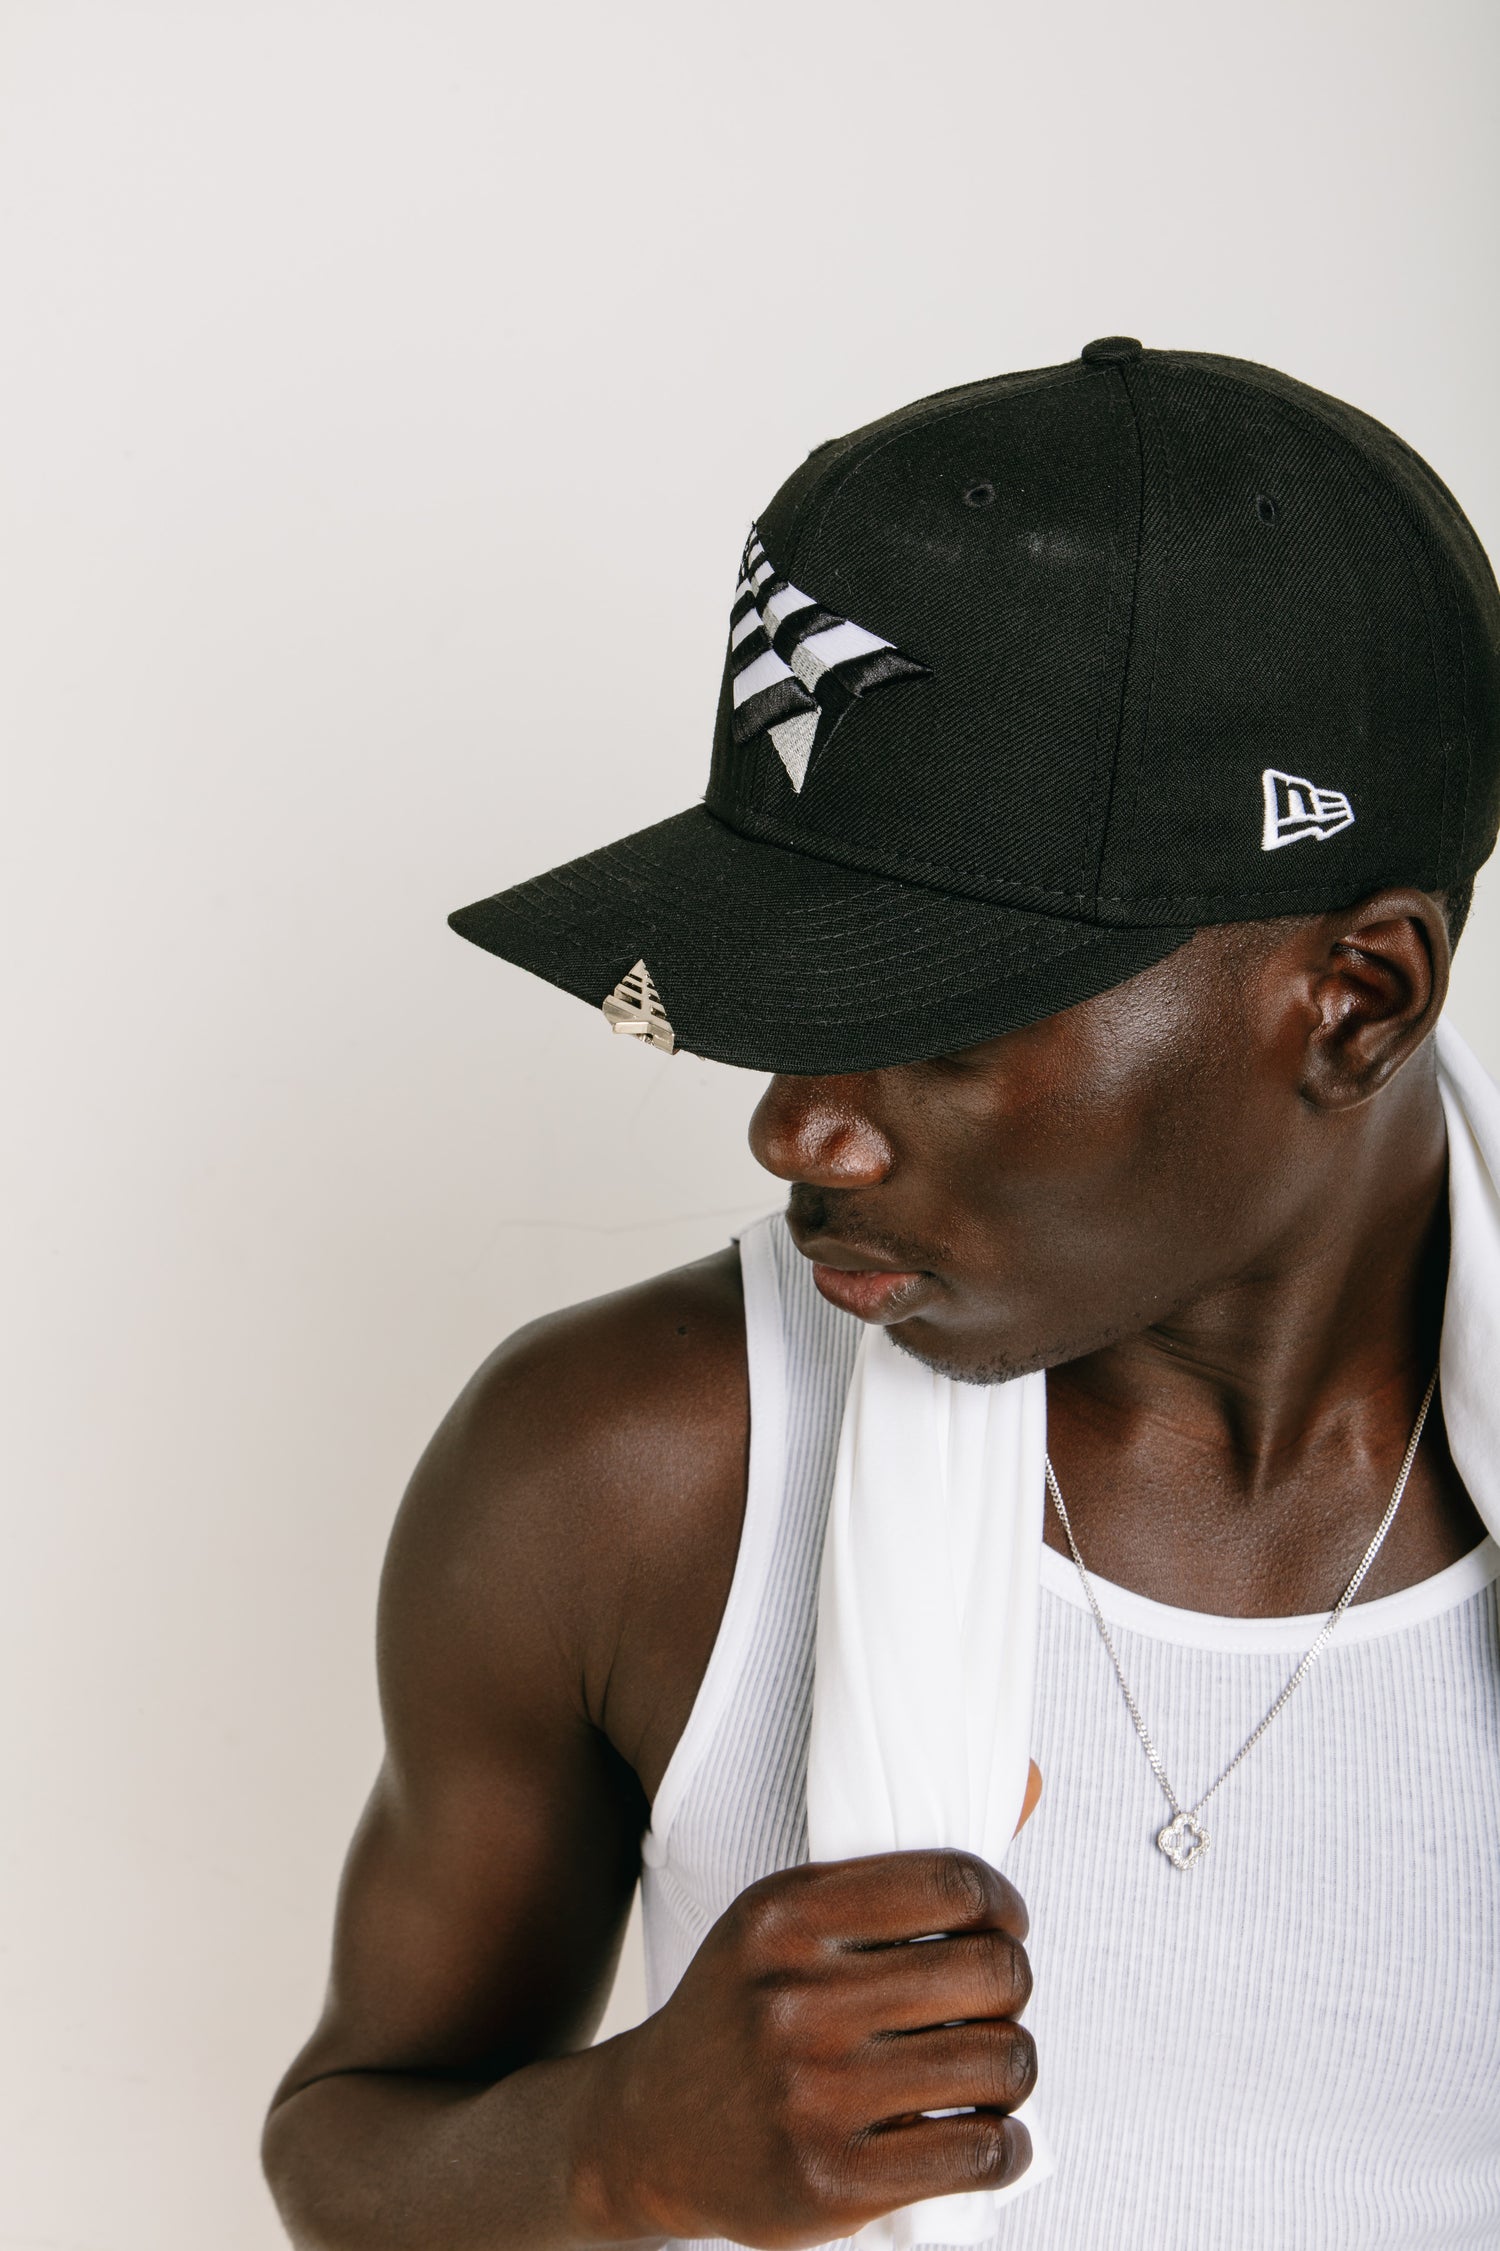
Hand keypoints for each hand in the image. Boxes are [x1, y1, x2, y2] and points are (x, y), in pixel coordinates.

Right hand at [582, 1839, 1037, 2249]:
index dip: (1002, 1905)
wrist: (649, 2130)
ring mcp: (813, 2095)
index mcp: (785, 1918)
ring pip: (1001, 2062)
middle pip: (991, 1972)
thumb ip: (886, 1877)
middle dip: (1014, 1985)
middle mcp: (796, 2000)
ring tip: (992, 2069)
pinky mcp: (831, 2181)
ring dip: (1016, 2067)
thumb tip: (1032, 1786)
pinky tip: (990, 2136)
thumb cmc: (741, 2012)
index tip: (1003, 1926)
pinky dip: (1007, 2145)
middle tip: (994, 2003)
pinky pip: (979, 2152)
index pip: (951, 1885)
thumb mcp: (779, 1922)